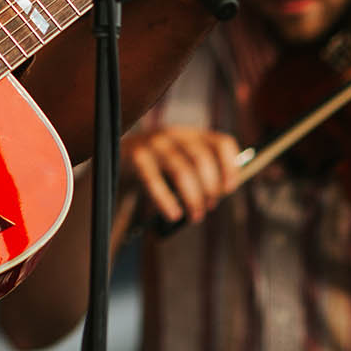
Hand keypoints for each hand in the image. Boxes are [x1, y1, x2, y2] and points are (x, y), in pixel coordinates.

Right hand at [121, 124, 241, 225]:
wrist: (120, 158)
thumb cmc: (159, 167)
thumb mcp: (182, 162)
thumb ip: (202, 173)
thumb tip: (218, 196)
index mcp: (193, 134)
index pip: (222, 142)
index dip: (230, 167)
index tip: (229, 189)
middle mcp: (176, 134)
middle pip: (202, 158)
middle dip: (210, 187)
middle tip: (209, 206)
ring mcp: (155, 143)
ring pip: (181, 171)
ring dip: (192, 197)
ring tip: (195, 216)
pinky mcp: (137, 156)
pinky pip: (154, 181)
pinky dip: (166, 200)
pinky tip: (173, 215)